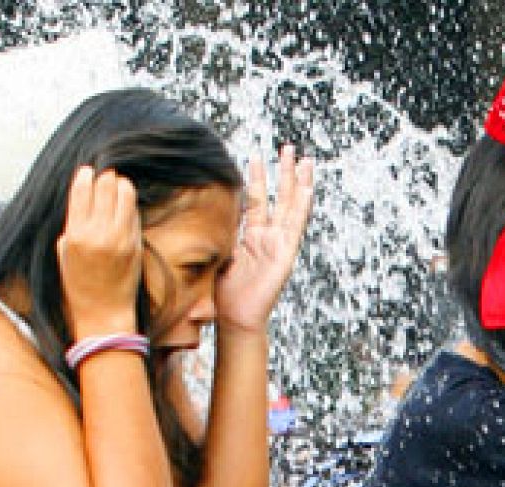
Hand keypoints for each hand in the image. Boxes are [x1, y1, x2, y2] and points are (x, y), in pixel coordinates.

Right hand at [58, 166, 142, 340]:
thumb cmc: (79, 285)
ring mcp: (120, 237)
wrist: (102, 313)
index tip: (87, 172)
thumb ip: (73, 223)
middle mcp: (98, 233)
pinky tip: (123, 207)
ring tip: (116, 188)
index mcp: (75, 235)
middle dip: (104, 177)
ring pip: (125, 191)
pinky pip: (134, 211)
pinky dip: (129, 203)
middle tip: (103, 178)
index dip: (85, 175)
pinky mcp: (135, 243)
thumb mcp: (64, 252)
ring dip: (120, 185)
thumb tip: (85, 194)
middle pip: (105, 184)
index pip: (82, 189)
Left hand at [215, 145, 316, 334]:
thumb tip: (197, 219)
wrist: (234, 319)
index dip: (257, 179)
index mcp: (252, 237)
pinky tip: (307, 189)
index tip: (255, 157)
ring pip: (292, 208)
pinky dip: (301, 208)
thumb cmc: (224, 295)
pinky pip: (295, 228)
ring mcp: (279, 245)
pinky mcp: (285, 255)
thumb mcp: (216, 257)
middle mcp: (268, 238)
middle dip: (284, 172)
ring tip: (305, 160)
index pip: (257, 201)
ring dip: (298, 183)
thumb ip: (215, 236)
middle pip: (280, 198)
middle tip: (289, 148)